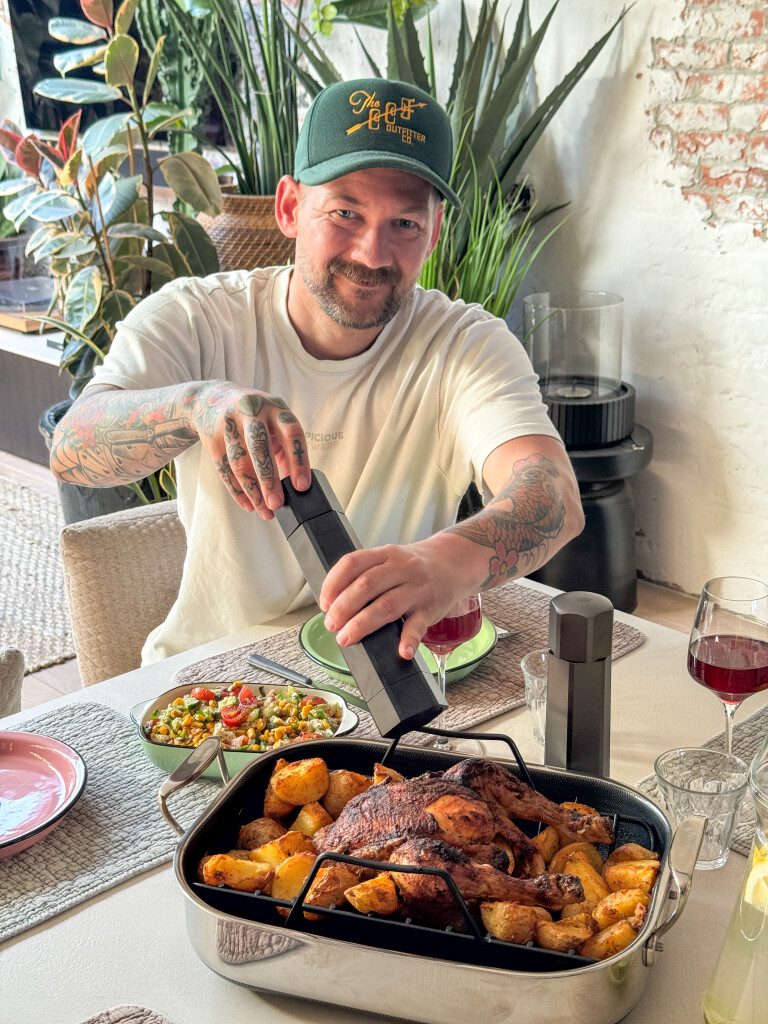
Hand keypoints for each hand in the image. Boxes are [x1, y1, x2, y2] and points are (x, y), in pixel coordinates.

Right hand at [190, 381, 308, 517]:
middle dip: (269, 480)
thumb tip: (297, 486)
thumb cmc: (253, 417)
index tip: (302, 486)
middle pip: (260, 447)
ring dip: (253, 491)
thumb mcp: (273, 422)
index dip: (298, 460)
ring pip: (240, 462)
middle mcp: (252, 411)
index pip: (291, 433)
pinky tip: (248, 504)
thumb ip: (285, 449)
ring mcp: (229, 423)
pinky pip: (224, 469)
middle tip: (277, 505)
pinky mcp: (212, 437)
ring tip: (264, 510)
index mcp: (275, 408)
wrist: (210, 399)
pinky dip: (237, 490)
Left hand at [318, 535, 480, 658]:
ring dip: (362, 624)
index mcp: (385, 554)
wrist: (454, 563)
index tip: (324, 603)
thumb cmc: (414, 567)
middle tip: (331, 625)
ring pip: (387, 606)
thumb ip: (365, 575)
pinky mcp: (430, 609)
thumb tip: (333, 604)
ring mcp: (417, 589)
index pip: (352, 563)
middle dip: (343, 607)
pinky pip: (418, 626)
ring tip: (346, 638)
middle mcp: (401, 568)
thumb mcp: (389, 558)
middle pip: (366, 585)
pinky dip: (409, 640)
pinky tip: (401, 652)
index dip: (333, 583)